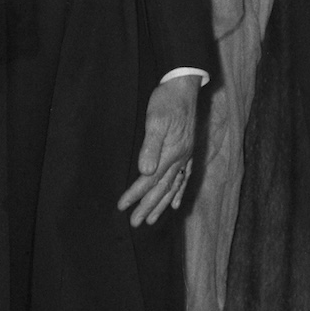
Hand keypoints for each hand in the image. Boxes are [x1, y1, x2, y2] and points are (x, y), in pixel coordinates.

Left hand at [120, 77, 199, 225]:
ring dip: (162, 204)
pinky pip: (184, 178)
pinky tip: (175, 203)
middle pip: (162, 188)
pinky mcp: (186, 152)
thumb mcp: (156, 121)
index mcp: (171, 153)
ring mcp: (185, 157)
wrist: (184, 87)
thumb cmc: (167, 102)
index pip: (150, 180)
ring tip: (153, 220)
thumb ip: (151, 147)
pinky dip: (179, 192)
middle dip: (149, 207)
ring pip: (173, 187)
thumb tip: (145, 172)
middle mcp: (180, 159)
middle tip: (137, 223)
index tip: (122, 207)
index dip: (136, 194)